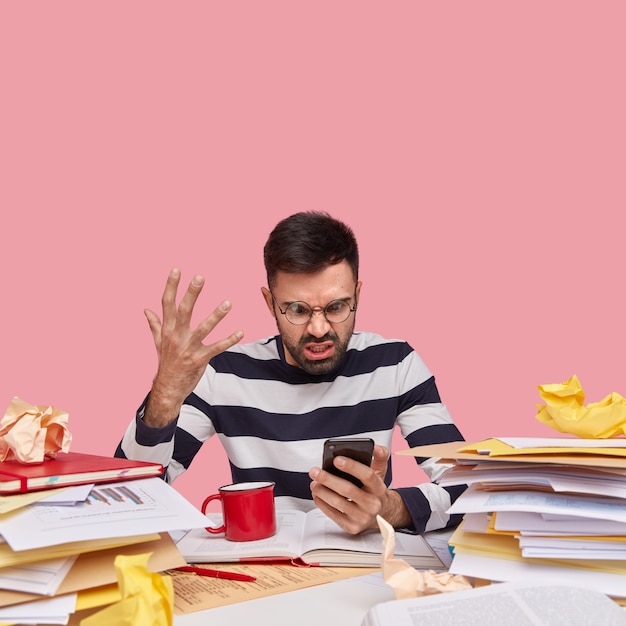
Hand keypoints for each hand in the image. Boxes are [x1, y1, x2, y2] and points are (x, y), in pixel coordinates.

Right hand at [143, 268, 242, 427]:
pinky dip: (229, 340)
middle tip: (200, 277)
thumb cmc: (166, 362)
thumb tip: (146, 310)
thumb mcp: (158, 342)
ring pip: (203, 328)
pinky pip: (217, 348)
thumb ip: (154, 324)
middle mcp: (176, 336)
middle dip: (191, 293)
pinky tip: (241, 332)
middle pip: (184, 310)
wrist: (167, 389)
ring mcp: (188, 348)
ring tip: (228, 303)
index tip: (176, 269)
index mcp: (167, 329)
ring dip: (216, 316)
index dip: (171, 286)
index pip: (167, 303)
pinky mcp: (199, 359)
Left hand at [309, 445, 411, 533]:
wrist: (381, 514)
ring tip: (314, 482)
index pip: (367, 475)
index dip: (351, 466)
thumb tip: (376, 447)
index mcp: (379, 488)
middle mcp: (372, 504)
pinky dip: (322, 503)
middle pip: (348, 490)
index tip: (336, 459)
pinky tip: (317, 495)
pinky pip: (333, 515)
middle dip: (328, 479)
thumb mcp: (380, 472)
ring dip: (322, 491)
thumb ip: (379, 456)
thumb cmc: (374, 490)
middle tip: (315, 471)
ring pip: (338, 503)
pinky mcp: (352, 527)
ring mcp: (362, 517)